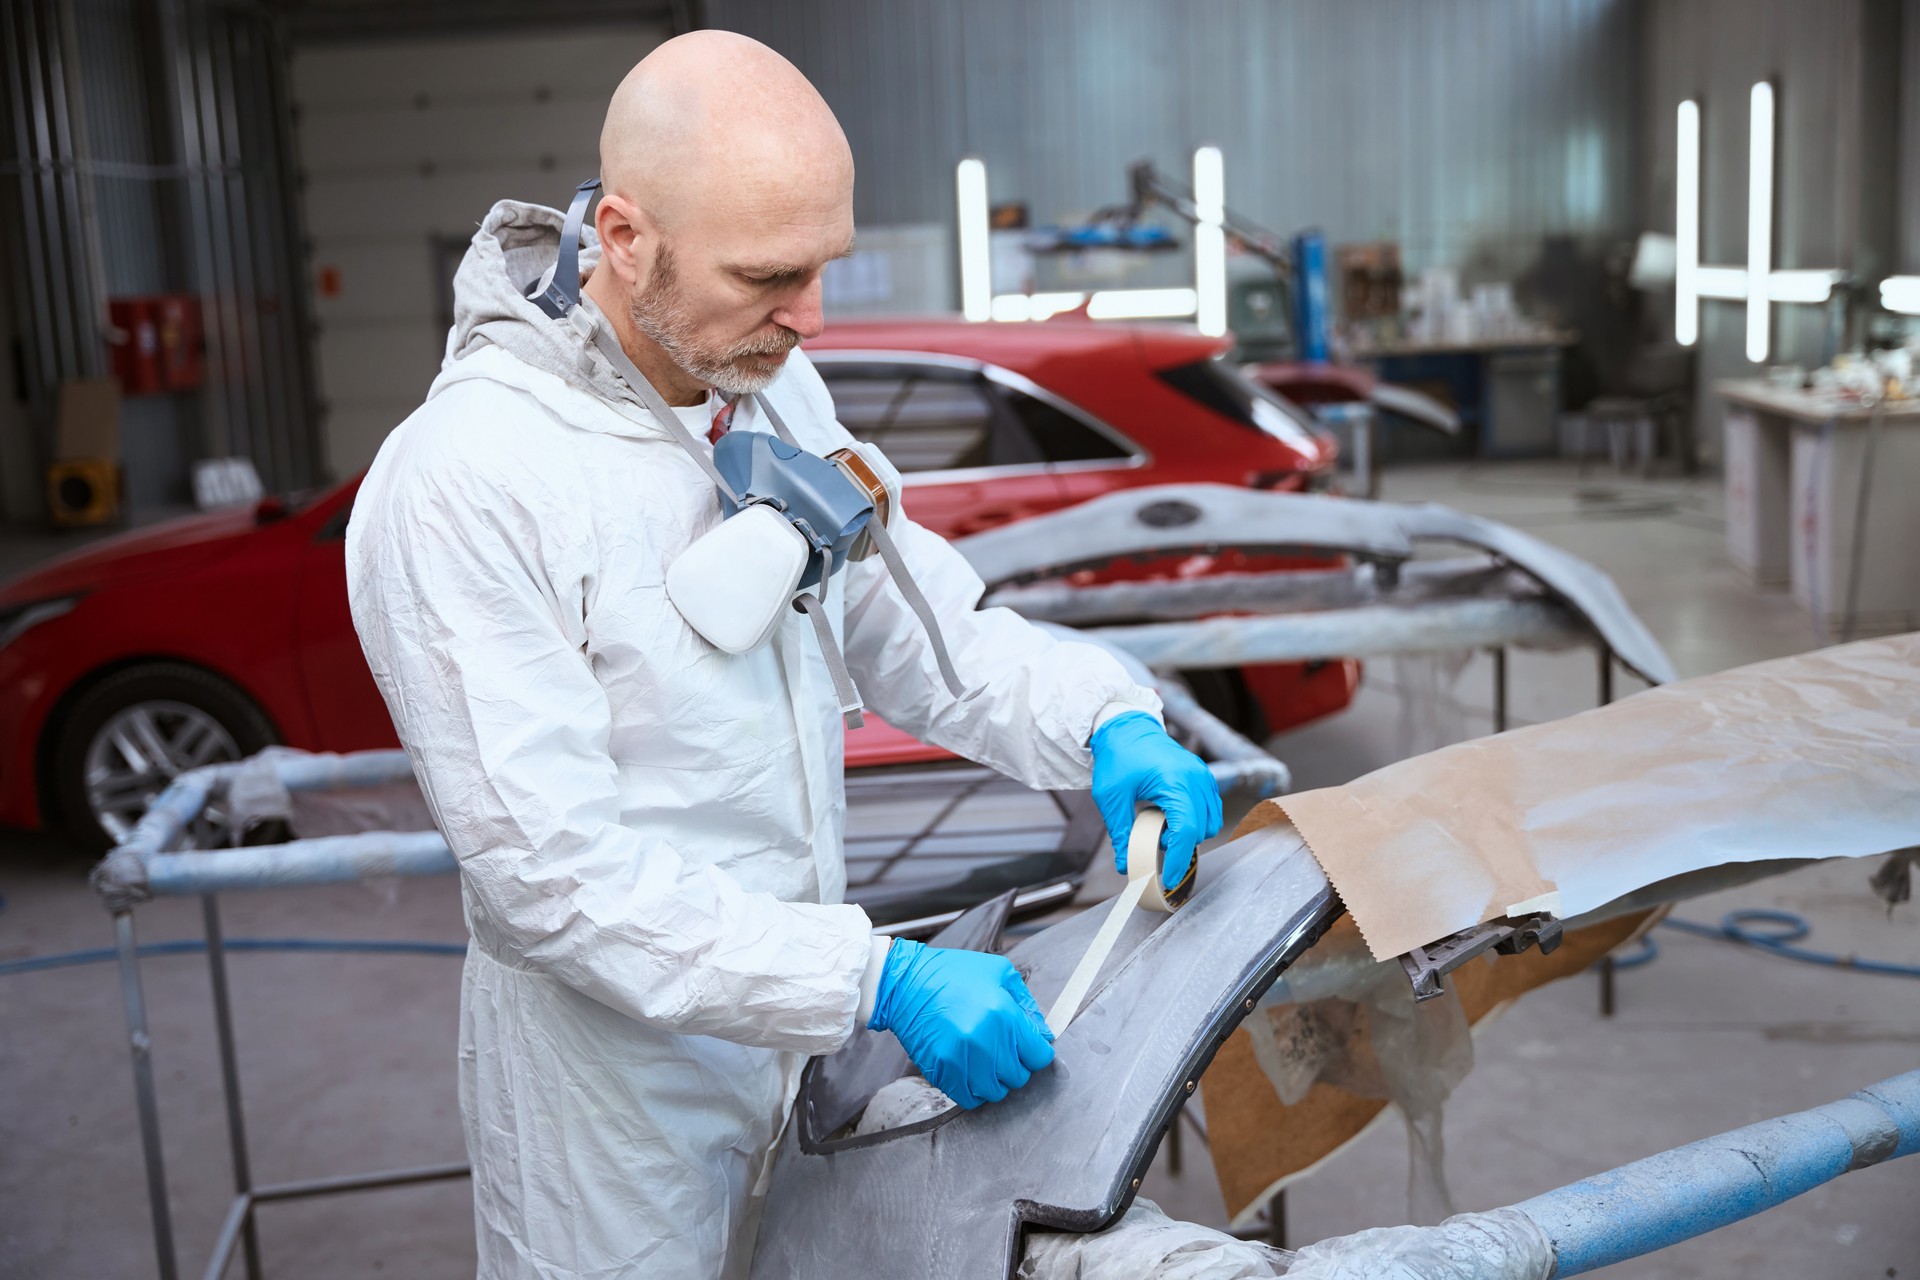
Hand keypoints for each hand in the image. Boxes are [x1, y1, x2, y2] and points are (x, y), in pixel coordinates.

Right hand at [868, 940, 1054, 1109]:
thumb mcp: (999, 973)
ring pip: (996, 1092)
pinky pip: (969, 1098)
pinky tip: (970, 1071)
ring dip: (995, 1080)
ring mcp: (962, 1060)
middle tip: (1003, 1049)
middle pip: (1019, 1077)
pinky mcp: (942, 1072)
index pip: (1039, 1056)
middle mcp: (985, 1041)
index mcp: (1003, 1015)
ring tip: (986, 1060)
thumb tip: (1044, 1033)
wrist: (906, 983)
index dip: (1036, 1052)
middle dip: (1016, 1064)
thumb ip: (1027, 1004)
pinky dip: (974, 1090)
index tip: (1028, 1047)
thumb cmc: (952, 974)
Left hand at [1090, 711, 1221, 890]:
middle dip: (1180, 845)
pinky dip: (1197, 820)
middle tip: (1153, 841)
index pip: (1187, 830)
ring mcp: (1203, 776)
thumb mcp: (1111, 796)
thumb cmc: (1118, 756)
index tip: (1166, 878)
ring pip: (1211, 822)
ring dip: (1190, 833)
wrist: (1126, 727)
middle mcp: (1196, 778)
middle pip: (1201, 830)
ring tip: (1161, 826)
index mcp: (1175, 781)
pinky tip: (1172, 816)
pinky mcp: (1203, 777)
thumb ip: (1120, 832)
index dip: (1178, 859)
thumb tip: (1126, 865)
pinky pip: (1211, 809)